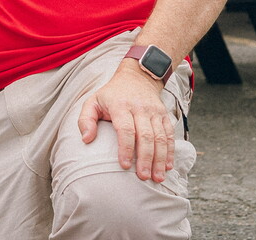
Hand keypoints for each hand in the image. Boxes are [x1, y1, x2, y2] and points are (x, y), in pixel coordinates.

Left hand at [77, 64, 174, 182]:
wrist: (136, 77)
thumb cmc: (111, 94)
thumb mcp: (92, 101)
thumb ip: (85, 120)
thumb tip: (86, 139)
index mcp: (120, 105)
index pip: (126, 129)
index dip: (125, 148)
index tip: (124, 166)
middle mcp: (140, 108)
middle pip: (146, 136)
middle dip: (145, 158)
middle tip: (143, 177)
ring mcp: (154, 111)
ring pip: (160, 137)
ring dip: (160, 159)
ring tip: (157, 178)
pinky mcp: (164, 115)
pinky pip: (169, 134)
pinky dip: (170, 151)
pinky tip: (168, 166)